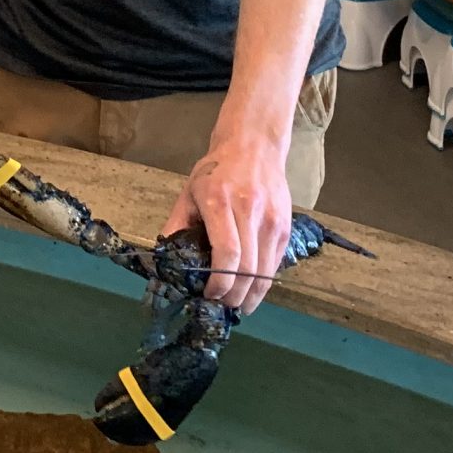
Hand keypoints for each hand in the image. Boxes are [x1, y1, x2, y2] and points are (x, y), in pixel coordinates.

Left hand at [163, 131, 294, 312]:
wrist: (254, 146)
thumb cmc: (215, 171)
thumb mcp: (188, 193)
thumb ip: (176, 226)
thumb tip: (165, 261)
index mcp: (220, 202)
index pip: (227, 253)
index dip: (219, 282)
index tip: (209, 295)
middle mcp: (250, 212)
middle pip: (248, 269)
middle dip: (234, 295)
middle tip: (221, 306)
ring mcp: (272, 221)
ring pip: (265, 271)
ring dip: (251, 296)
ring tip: (236, 305)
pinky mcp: (286, 227)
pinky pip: (275, 264)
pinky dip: (263, 282)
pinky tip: (251, 290)